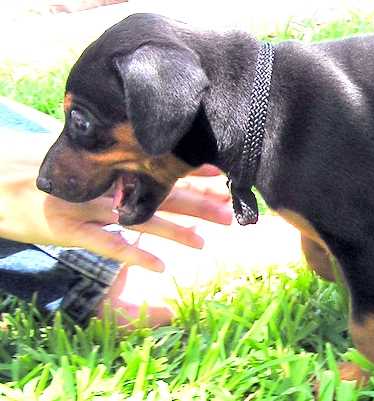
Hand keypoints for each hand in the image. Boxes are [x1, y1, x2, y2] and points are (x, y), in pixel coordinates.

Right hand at [0, 164, 231, 271]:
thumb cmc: (34, 171)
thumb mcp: (74, 161)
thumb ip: (106, 167)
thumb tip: (138, 169)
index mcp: (106, 167)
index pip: (156, 168)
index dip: (188, 172)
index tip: (220, 172)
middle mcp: (102, 185)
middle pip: (157, 193)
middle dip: (195, 203)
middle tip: (227, 212)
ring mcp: (85, 207)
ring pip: (138, 218)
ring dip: (174, 231)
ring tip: (204, 243)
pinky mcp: (65, 229)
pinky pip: (105, 245)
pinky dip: (133, 256)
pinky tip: (160, 267)